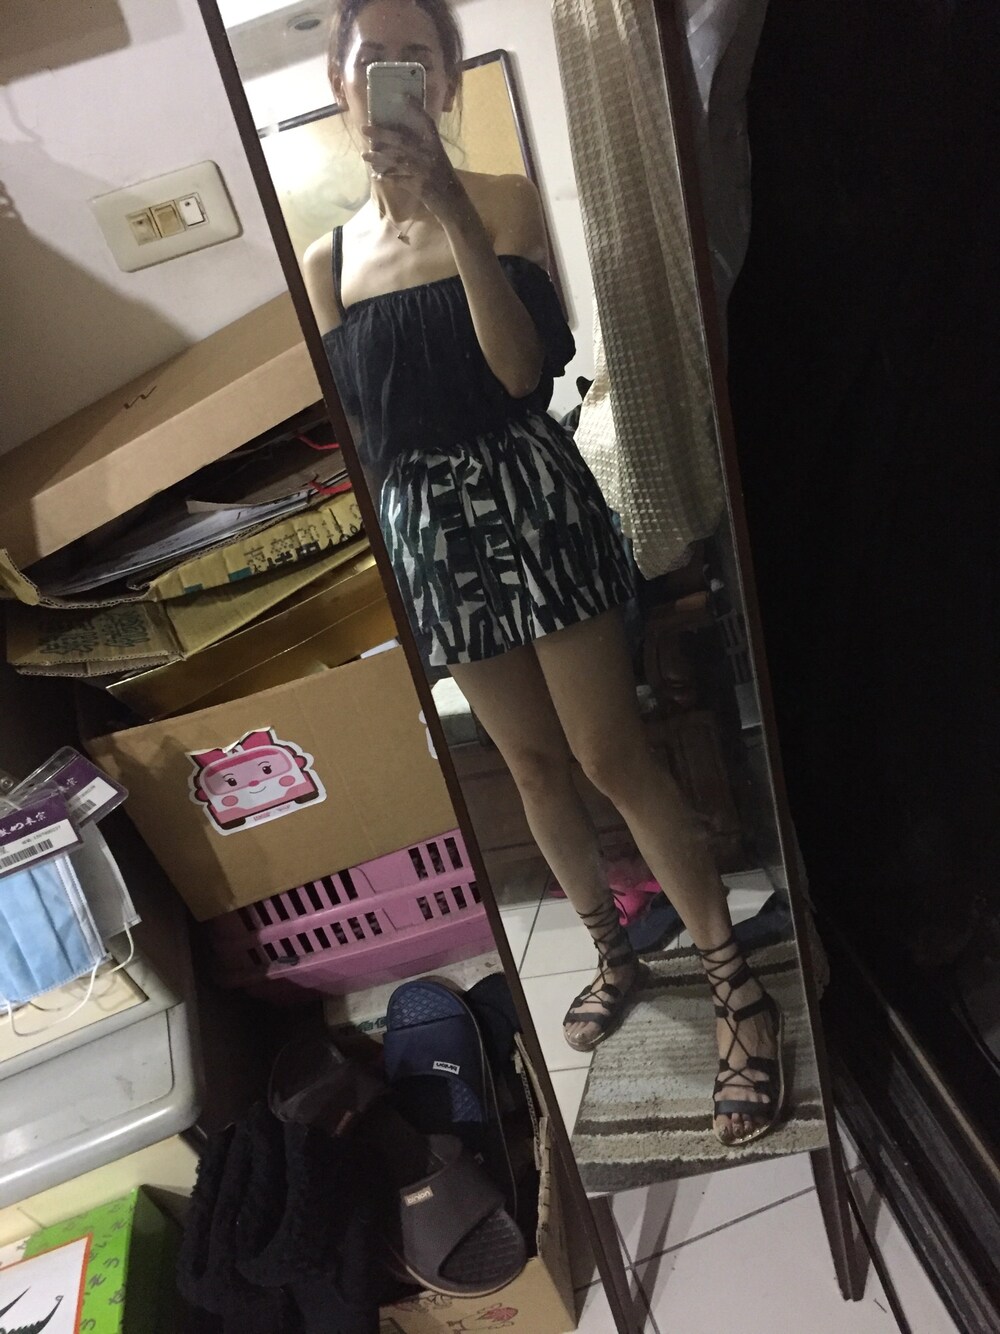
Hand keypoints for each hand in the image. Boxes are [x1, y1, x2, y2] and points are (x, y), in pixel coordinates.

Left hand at [361, 101, 463, 220]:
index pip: (426, 122)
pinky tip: (376, 175)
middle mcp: (430, 156)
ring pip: (396, 160)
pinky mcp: (419, 187)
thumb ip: (424, 148)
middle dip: (381, 134)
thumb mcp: (438, 159)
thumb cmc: (445, 180)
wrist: (454, 204)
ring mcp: (424, 172)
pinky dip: (387, 177)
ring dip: (378, 157)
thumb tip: (401, 139)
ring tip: (364, 155)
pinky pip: (398, 180)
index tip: (402, 96)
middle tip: (364, 128)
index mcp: (436, 146)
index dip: (415, 108)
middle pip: (402, 140)